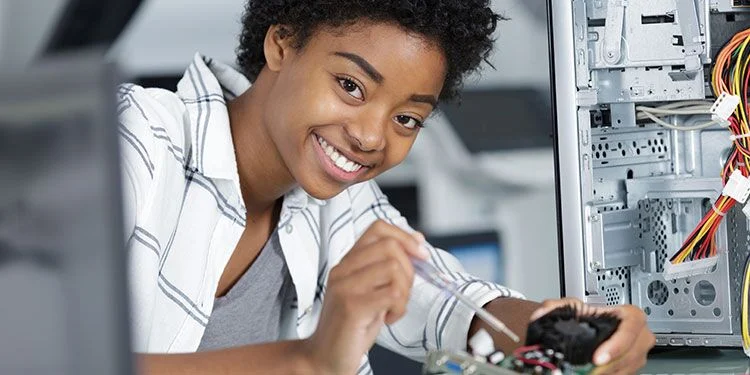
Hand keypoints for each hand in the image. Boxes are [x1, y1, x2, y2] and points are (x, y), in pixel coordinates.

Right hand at [302, 220, 428, 374]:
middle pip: (390, 245)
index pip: (378, 228)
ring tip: (394, 308)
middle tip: (403, 293)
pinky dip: (399, 308)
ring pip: (393, 268)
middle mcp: (343, 270)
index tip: (421, 254)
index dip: (405, 236)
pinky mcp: (352, 307)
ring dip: (405, 291)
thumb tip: (418, 242)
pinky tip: (389, 318)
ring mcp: (345, 287)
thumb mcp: (371, 291)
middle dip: (409, 269)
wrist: (324, 358)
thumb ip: (388, 267)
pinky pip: (392, 294)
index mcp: (348, 262)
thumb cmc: (352, 327)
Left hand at [530, 298, 654, 374]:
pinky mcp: (629, 368)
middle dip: (609, 366)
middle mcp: (638, 337)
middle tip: (589, 371)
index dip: (617, 344)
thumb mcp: (571, 307)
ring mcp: (635, 355)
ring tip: (585, 374)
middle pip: (631, 355)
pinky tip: (590, 374)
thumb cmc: (585, 317)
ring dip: (606, 373)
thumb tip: (540, 314)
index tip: (598, 358)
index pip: (632, 327)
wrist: (584, 328)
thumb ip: (554, 307)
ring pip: (625, 370)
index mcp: (630, 316)